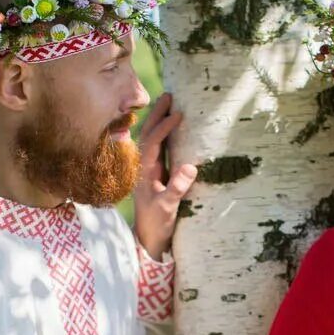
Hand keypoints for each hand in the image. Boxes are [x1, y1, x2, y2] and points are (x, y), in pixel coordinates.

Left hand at [132, 93, 197, 258]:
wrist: (147, 239)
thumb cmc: (157, 224)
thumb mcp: (168, 208)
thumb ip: (177, 188)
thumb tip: (190, 167)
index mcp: (144, 172)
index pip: (153, 143)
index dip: (164, 128)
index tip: (178, 115)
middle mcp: (143, 167)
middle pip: (147, 134)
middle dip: (157, 114)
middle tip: (169, 95)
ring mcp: (147, 169)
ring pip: (150, 138)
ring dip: (158, 119)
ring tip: (170, 103)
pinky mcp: (154, 173)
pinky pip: (156, 146)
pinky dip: (162, 132)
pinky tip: (171, 124)